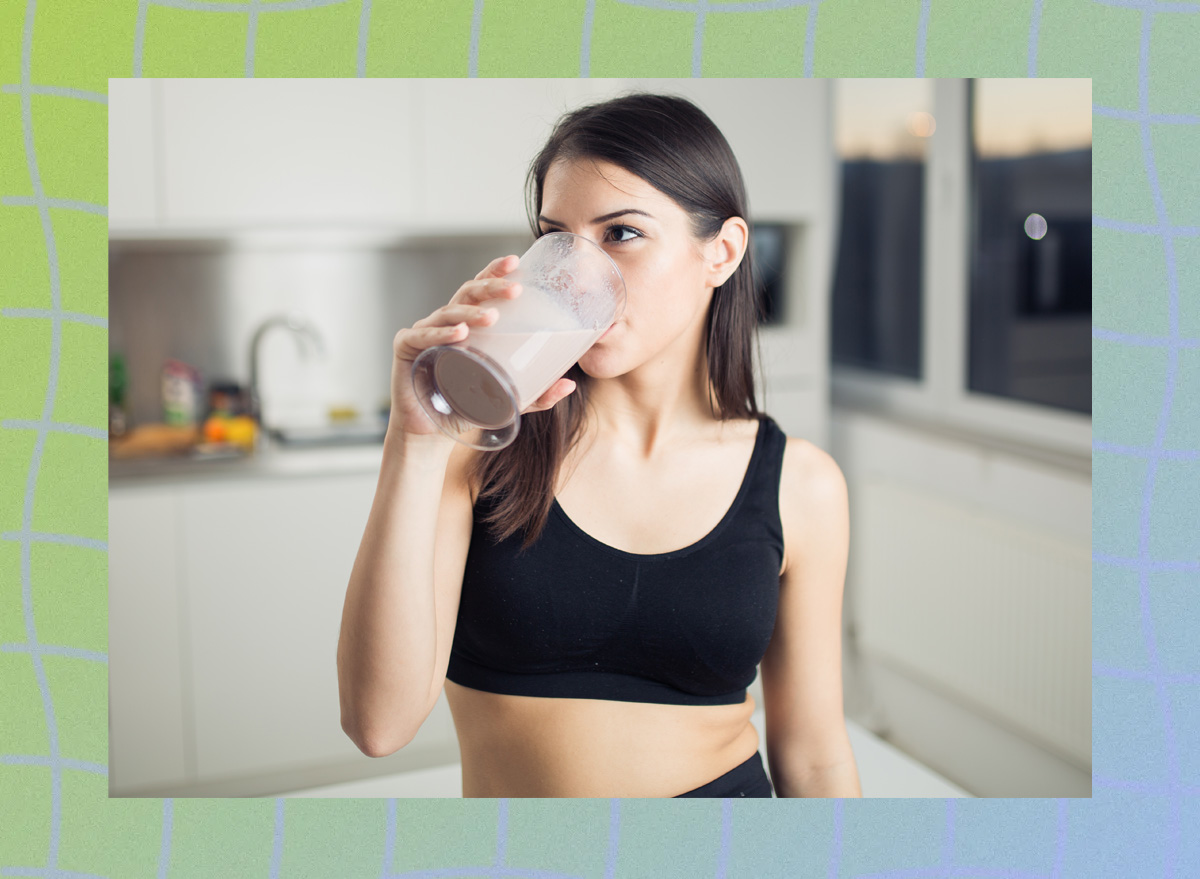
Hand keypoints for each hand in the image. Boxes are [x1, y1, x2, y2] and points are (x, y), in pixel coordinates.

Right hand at [388, 255, 577, 441]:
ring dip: (470, 313)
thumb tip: (569, 384)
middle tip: (515, 290)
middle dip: (491, 287)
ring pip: (448, 312)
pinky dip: (441, 334)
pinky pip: (423, 336)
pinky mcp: (406, 349)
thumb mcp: (507, 400)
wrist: (430, 434)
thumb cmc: (464, 408)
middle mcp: (445, 323)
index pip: (481, 290)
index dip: (495, 272)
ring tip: (492, 317)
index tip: (516, 260)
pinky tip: (459, 335)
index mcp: (467, 325)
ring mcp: (424, 333)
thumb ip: (536, 393)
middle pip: (467, 294)